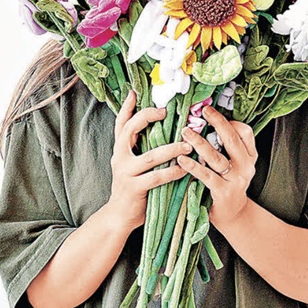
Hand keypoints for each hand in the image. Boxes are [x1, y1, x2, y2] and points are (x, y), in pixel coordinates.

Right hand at [108, 90, 189, 232]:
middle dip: (147, 117)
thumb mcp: (133, 164)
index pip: (121, 123)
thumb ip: (142, 147)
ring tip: (188, 144)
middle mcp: (120, 157)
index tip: (135, 92)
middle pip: (129, 130)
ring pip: (150, 156)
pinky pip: (157, 177)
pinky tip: (185, 168)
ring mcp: (125, 173)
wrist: (119, 215)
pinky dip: (172, 171)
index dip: (127, 107)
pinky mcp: (134, 188)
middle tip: (165, 111)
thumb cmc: (133, 187)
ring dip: (171, 148)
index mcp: (120, 149)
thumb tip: (164, 128)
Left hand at [177, 105, 257, 226]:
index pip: (245, 132)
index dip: (229, 121)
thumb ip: (226, 147)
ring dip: (200, 143)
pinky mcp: (224, 192)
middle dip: (217, 122)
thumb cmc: (228, 184)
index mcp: (249, 156)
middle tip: (202, 111)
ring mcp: (236, 180)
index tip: (210, 113)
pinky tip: (182, 159)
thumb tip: (205, 123)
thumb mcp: (235, 164)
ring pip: (217, 157)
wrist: (232, 214)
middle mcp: (246, 166)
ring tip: (185, 132)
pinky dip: (193, 166)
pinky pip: (207, 176)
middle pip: (232, 140)